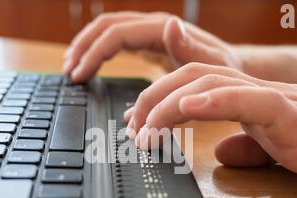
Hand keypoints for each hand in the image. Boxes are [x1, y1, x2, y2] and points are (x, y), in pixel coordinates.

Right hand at [63, 11, 242, 81]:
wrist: (228, 66)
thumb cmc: (220, 67)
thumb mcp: (209, 61)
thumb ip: (189, 47)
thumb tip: (170, 24)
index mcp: (161, 30)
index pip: (116, 34)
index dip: (94, 53)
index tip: (80, 75)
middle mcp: (152, 26)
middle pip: (105, 26)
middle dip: (83, 47)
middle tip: (69, 71)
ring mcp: (148, 33)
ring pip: (107, 31)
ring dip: (86, 46)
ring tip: (71, 67)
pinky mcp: (148, 44)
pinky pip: (116, 42)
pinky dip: (99, 52)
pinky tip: (90, 66)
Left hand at [127, 62, 296, 196]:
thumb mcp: (277, 148)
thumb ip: (248, 146)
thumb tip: (219, 153)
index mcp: (249, 100)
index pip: (195, 86)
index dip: (159, 99)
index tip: (134, 121)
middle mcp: (257, 93)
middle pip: (194, 77)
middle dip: (153, 99)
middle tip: (130, 127)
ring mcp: (277, 102)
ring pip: (215, 83)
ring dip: (171, 103)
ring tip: (146, 126)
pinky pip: (254, 102)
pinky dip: (218, 102)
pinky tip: (189, 109)